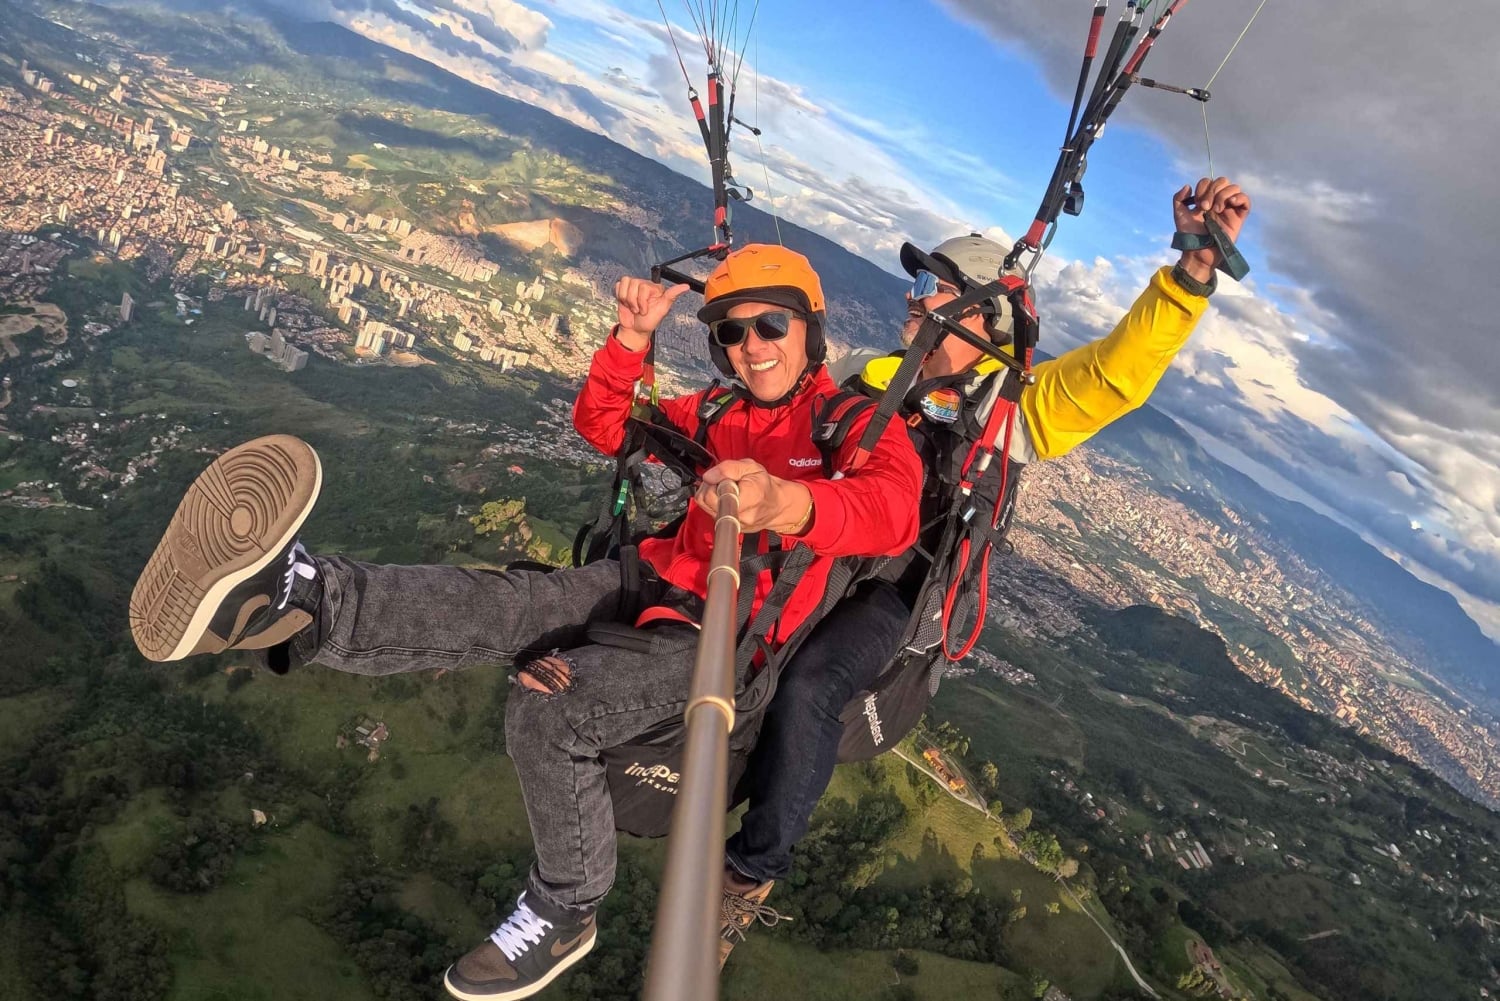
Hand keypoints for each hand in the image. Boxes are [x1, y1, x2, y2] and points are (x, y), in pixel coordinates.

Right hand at [614, 277, 689, 350]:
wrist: (635, 329)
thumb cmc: (649, 321)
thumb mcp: (662, 310)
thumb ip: (672, 295)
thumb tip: (686, 286)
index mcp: (656, 288)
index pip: (644, 286)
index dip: (642, 300)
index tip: (645, 310)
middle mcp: (645, 284)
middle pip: (634, 284)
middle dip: (635, 302)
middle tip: (639, 311)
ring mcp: (634, 286)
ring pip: (625, 284)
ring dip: (627, 300)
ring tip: (633, 307)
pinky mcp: (624, 290)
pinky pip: (618, 286)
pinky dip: (620, 296)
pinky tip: (626, 303)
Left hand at [696, 459, 812, 534]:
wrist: (777, 505)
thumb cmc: (765, 486)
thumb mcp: (751, 467)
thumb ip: (728, 468)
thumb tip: (708, 476)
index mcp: (748, 498)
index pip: (715, 494)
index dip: (714, 483)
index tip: (724, 478)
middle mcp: (741, 516)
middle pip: (707, 500)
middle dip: (711, 486)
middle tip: (725, 482)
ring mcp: (735, 524)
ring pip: (706, 507)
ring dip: (711, 495)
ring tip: (726, 489)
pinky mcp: (731, 528)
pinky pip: (712, 513)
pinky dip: (714, 504)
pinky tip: (725, 498)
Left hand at [1173, 177, 1250, 282]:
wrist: (1198, 250)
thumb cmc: (1189, 235)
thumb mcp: (1179, 215)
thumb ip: (1178, 199)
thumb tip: (1188, 186)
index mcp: (1206, 199)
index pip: (1209, 182)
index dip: (1203, 188)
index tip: (1197, 203)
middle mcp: (1218, 201)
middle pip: (1222, 181)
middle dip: (1212, 191)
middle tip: (1205, 208)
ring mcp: (1230, 208)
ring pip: (1234, 188)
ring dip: (1223, 195)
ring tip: (1216, 210)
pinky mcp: (1239, 216)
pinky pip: (1245, 200)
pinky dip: (1239, 198)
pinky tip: (1230, 203)